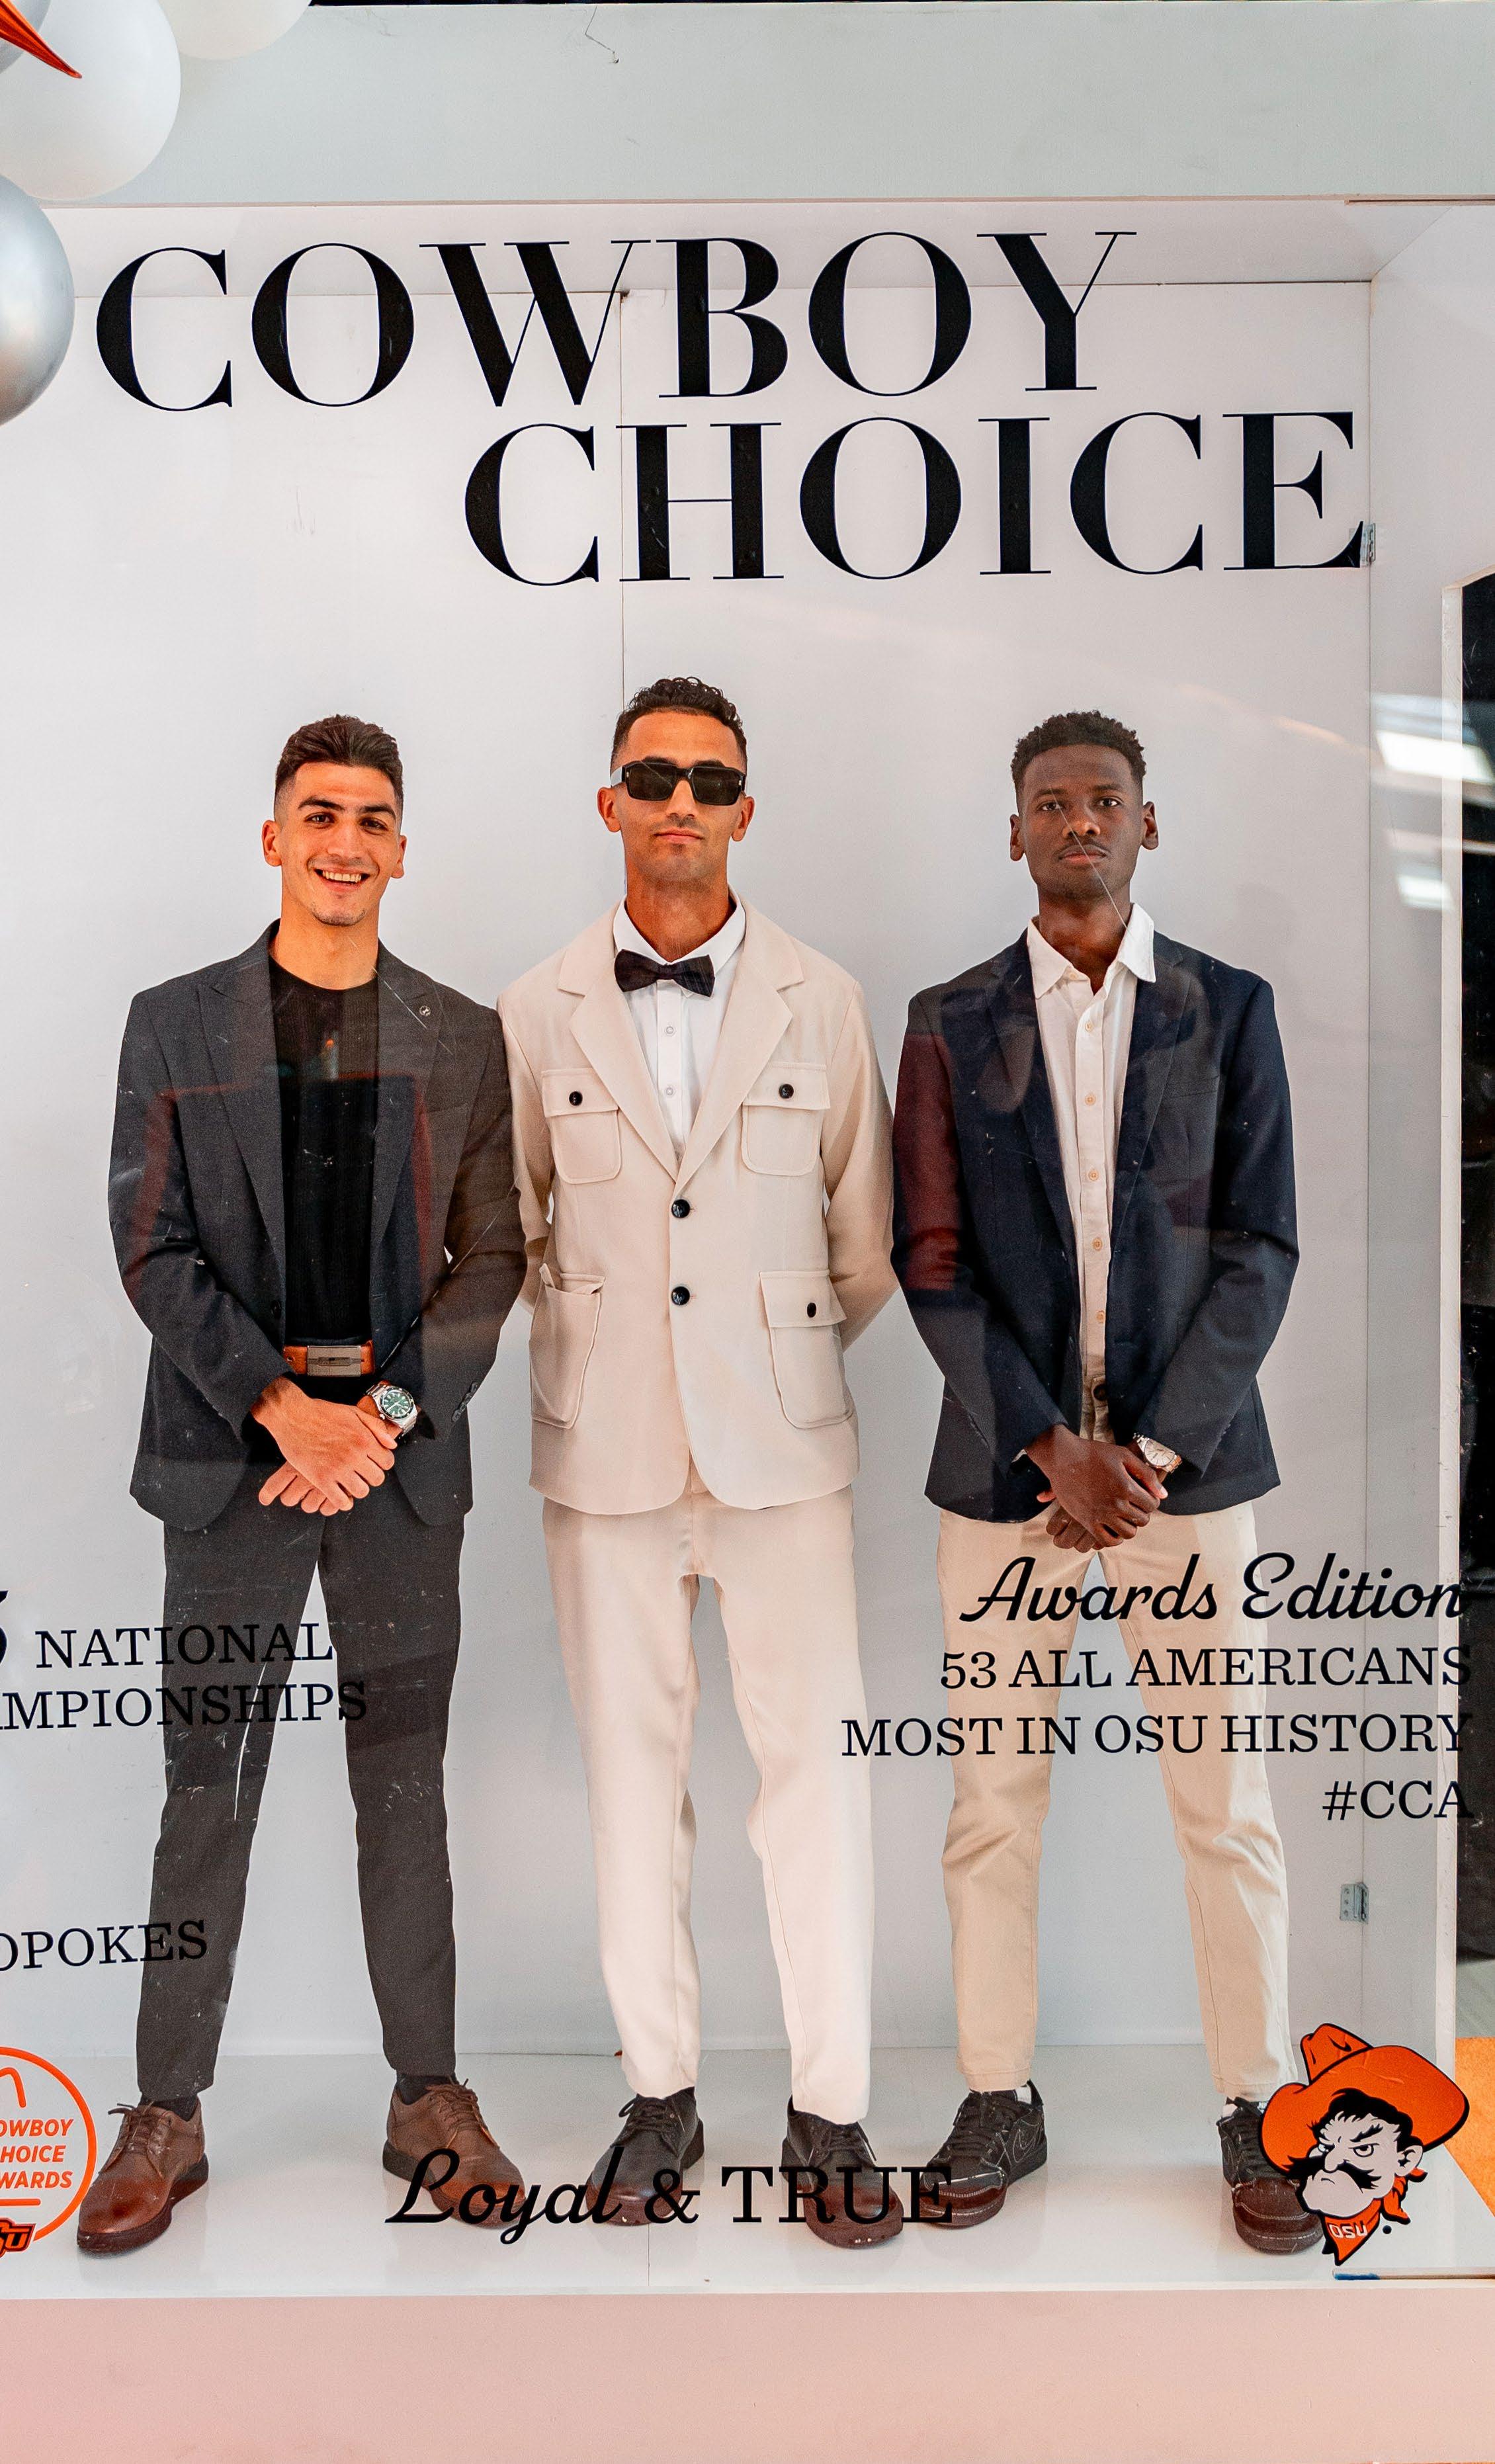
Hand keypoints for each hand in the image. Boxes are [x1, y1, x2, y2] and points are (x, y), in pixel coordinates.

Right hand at [252, 1377, 398, 1512]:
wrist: (293, 1416)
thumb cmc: (321, 1413)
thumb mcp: (353, 1412)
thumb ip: (375, 1426)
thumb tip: (391, 1444)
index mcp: (363, 1439)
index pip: (387, 1461)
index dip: (382, 1463)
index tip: (374, 1462)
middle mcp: (353, 1455)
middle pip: (376, 1478)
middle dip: (371, 1477)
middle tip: (362, 1473)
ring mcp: (337, 1468)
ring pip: (361, 1491)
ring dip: (358, 1489)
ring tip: (351, 1483)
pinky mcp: (320, 1478)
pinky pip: (339, 1501)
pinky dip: (342, 1502)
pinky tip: (339, 1495)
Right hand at [1026, 1424, 1167, 1550]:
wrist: (1063, 1458)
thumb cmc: (1094, 1453)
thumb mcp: (1124, 1455)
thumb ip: (1146, 1474)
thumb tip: (1163, 1495)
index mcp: (1127, 1487)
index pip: (1152, 1505)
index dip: (1151, 1500)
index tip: (1144, 1496)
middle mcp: (1115, 1504)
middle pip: (1142, 1520)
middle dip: (1142, 1513)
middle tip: (1134, 1505)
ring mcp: (1101, 1514)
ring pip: (1128, 1533)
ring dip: (1130, 1526)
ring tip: (1124, 1516)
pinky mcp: (1087, 1521)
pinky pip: (1106, 1541)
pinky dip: (1114, 1538)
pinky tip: (1113, 1527)